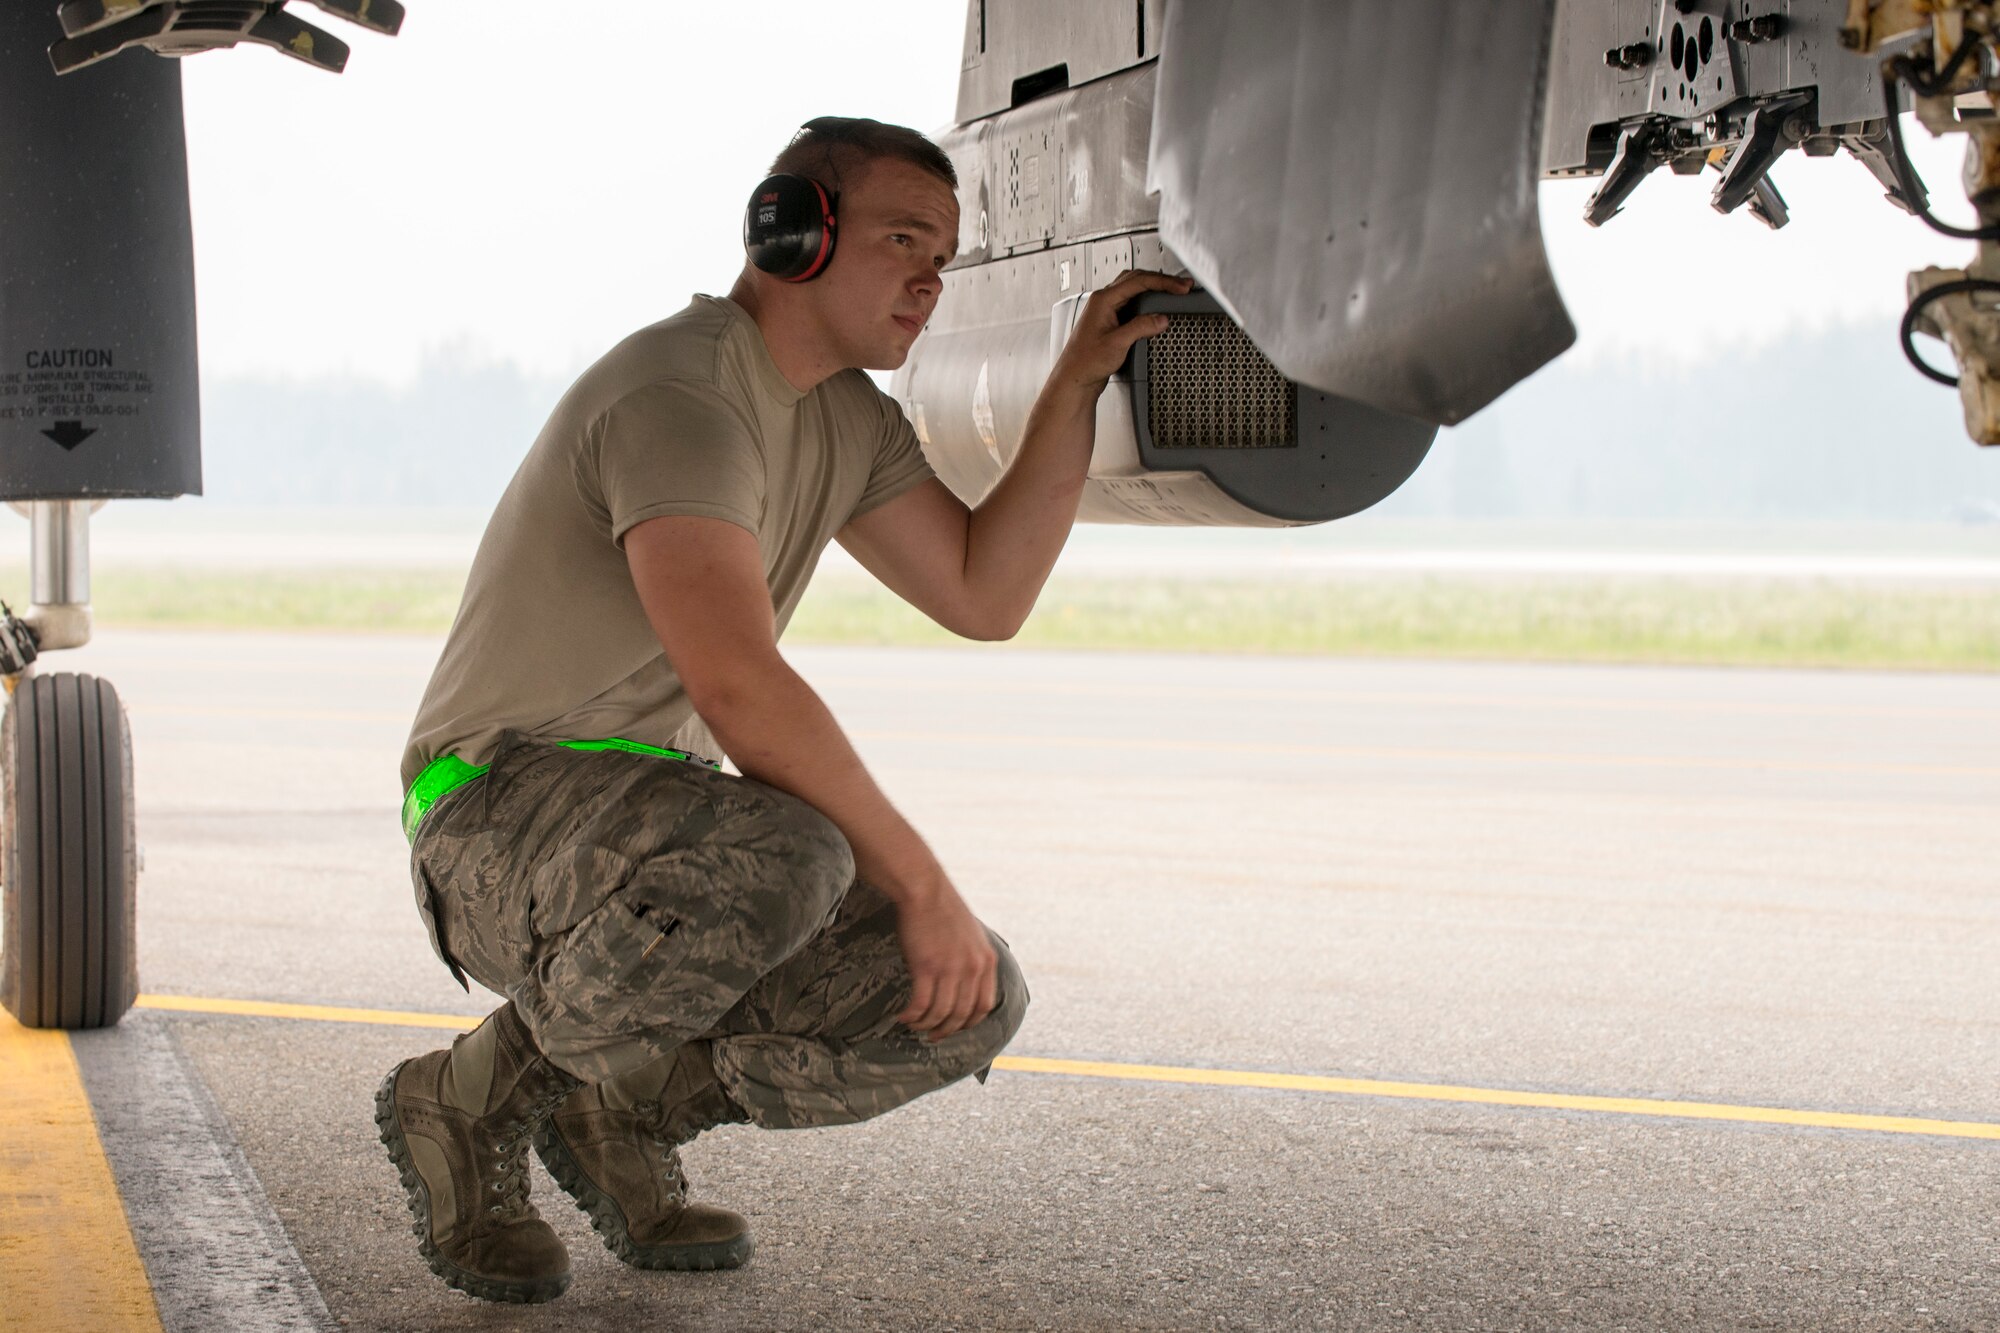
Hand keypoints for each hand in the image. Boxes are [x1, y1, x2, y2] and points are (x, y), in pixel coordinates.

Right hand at [894, 885, 998, 1041]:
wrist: (924, 889)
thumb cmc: (943, 908)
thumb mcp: (972, 934)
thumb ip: (973, 958)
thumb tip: (967, 981)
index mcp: (987, 961)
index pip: (985, 1006)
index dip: (969, 1023)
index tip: (955, 1028)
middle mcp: (973, 968)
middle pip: (962, 1015)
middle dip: (946, 1030)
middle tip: (931, 1036)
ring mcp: (951, 968)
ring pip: (941, 1013)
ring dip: (925, 1025)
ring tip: (913, 1024)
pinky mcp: (926, 967)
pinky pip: (921, 1004)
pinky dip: (912, 1015)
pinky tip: (903, 1016)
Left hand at [1051, 269, 1195, 393]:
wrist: (1074, 379)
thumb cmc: (1085, 362)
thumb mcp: (1117, 344)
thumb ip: (1140, 328)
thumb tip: (1160, 319)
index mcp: (1102, 300)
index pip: (1138, 281)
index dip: (1163, 283)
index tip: (1180, 287)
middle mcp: (1103, 301)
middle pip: (1136, 279)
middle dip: (1161, 280)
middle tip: (1181, 285)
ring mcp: (1106, 310)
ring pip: (1133, 289)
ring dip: (1153, 288)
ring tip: (1172, 291)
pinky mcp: (1110, 321)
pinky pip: (1131, 302)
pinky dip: (1147, 300)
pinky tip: (1156, 307)